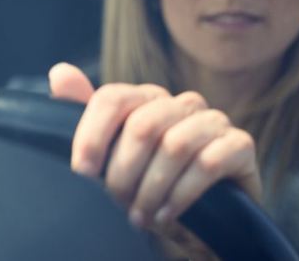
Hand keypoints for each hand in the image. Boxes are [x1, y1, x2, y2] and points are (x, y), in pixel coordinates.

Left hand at [48, 62, 261, 228]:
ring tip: (140, 215)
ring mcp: (213, 121)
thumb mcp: (111, 157)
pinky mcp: (240, 145)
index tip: (82, 171)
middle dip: (124, 171)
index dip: (92, 134)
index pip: (112, 98)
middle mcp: (181, 103)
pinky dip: (181, 195)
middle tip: (118, 201)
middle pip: (141, 125)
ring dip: (151, 188)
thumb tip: (59, 73)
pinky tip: (166, 216)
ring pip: (174, 145)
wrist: (198, 225)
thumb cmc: (148, 186)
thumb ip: (87, 115)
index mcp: (146, 99)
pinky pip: (208, 163)